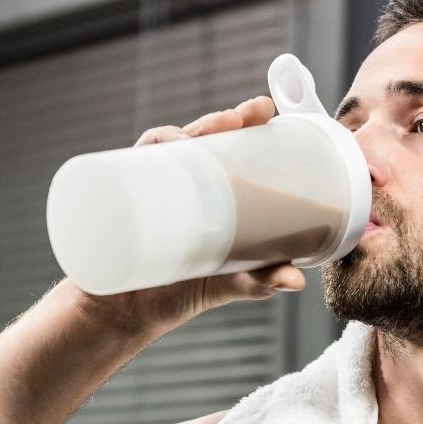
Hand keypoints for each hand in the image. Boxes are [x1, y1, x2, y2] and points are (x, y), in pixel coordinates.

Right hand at [75, 96, 306, 331]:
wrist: (126, 314)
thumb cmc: (181, 291)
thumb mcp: (229, 284)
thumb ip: (260, 282)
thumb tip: (297, 282)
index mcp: (212, 192)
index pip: (230, 146)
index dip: (245, 121)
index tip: (263, 109)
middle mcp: (182, 183)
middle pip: (200, 138)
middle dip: (219, 120)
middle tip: (239, 118)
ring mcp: (152, 189)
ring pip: (165, 146)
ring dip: (182, 132)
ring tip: (197, 139)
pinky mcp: (125, 200)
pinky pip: (130, 167)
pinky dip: (146, 154)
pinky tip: (161, 153)